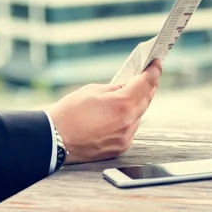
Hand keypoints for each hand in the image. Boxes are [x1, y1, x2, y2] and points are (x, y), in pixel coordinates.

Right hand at [46, 59, 161, 163]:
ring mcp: (125, 137)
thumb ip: (114, 88)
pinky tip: (117, 113)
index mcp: (122, 104)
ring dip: (136, 104)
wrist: (54, 140)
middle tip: (146, 75)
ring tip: (128, 94)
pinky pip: (130, 129)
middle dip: (147, 87)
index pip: (146, 84)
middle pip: (146, 100)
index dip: (153, 71)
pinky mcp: (120, 148)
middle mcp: (128, 122)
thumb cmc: (69, 113)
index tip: (156, 63)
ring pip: (138, 116)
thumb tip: (127, 87)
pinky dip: (127, 119)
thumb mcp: (92, 90)